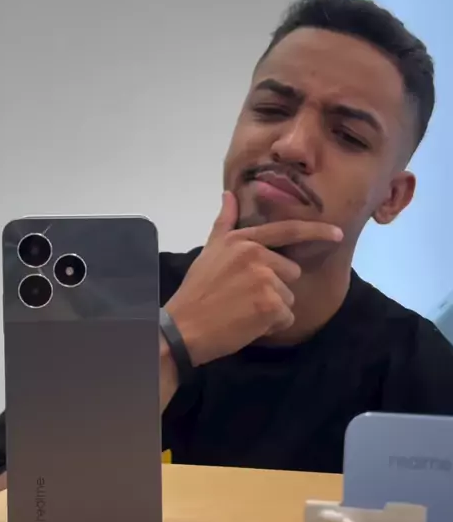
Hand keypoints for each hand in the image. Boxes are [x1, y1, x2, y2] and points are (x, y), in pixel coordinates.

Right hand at [166, 192, 342, 365]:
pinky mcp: (270, 305)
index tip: (337, 233)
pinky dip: (271, 326)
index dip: (316, 231)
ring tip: (244, 312)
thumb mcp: (209, 251)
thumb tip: (229, 195)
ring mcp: (264, 279)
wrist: (184, 327)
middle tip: (246, 298)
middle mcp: (256, 255)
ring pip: (288, 297)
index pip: (287, 231)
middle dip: (275, 288)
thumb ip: (224, 223)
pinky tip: (248, 325)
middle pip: (290, 272)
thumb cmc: (197, 291)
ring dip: (272, 309)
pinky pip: (286, 317)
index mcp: (243, 240)